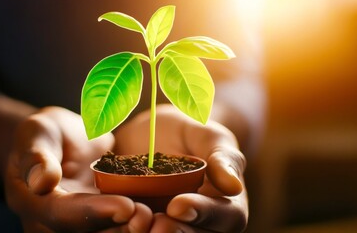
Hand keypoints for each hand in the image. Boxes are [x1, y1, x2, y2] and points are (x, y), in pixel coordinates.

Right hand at [5, 106, 151, 232]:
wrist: (62, 142)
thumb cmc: (45, 134)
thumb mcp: (36, 134)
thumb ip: (36, 156)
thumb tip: (42, 181)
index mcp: (35, 205)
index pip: (63, 214)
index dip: (95, 212)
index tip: (126, 206)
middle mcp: (56, 223)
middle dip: (120, 229)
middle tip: (149, 218)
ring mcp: (80, 223)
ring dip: (132, 230)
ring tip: (159, 220)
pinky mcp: (101, 218)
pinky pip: (118, 224)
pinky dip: (138, 223)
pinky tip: (162, 216)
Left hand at [114, 104, 247, 232]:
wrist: (152, 136)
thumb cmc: (188, 134)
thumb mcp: (209, 136)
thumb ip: (224, 157)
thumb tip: (235, 186)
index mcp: (228, 204)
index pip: (227, 217)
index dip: (204, 214)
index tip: (178, 205)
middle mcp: (204, 223)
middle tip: (157, 224)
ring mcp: (175, 226)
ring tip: (137, 224)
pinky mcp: (147, 225)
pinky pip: (144, 231)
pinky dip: (133, 229)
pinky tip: (121, 222)